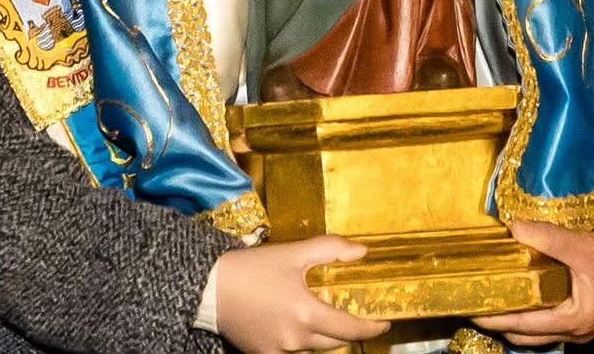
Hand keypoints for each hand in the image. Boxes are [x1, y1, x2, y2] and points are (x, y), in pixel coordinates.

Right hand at [213, 235, 390, 353]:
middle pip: (334, 342)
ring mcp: (278, 350)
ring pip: (313, 348)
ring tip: (327, 316)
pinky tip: (299, 324)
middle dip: (349, 332)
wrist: (209, 287)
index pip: (350, 329)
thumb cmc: (252, 268)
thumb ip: (331, 249)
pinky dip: (302, 340)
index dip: (371, 327)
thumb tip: (362, 252)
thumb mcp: (293, 253)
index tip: (385, 322)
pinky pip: (291, 351)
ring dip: (324, 335)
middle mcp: (295, 338)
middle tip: (359, 317)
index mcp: (306, 314)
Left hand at [474, 221, 593, 345]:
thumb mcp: (583, 247)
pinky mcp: (590, 317)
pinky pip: (554, 322)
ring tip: (497, 300)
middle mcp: (576, 332)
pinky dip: (536, 314)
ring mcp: (584, 328)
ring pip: (542, 332)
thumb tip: (513, 228)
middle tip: (478, 305)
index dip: (494, 320)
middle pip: (529, 336)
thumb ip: (547, 238)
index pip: (523, 326)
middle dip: (502, 325)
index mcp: (573, 321)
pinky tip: (527, 294)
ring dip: (519, 321)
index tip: (470, 310)